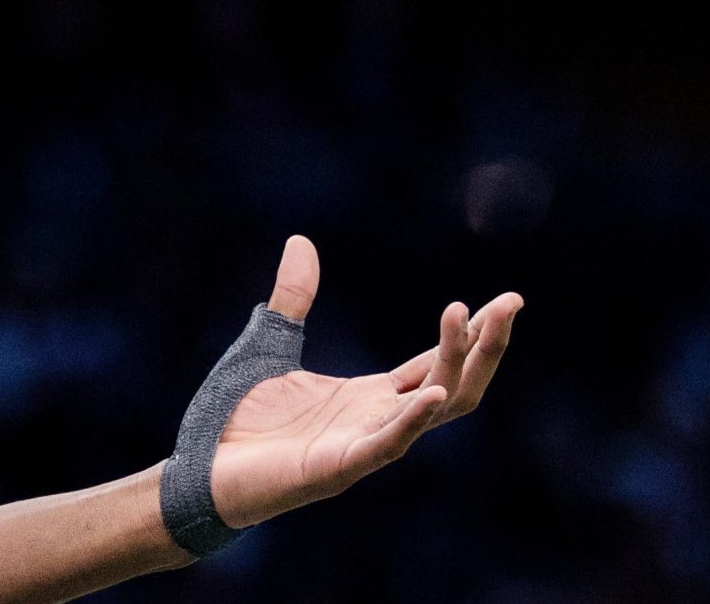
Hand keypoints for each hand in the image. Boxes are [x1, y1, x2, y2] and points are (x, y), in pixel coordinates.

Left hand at [208, 235, 521, 528]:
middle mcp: (376, 420)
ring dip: (457, 364)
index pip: (436, 361)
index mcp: (368, 396)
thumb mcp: (268, 344)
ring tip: (470, 320)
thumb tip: (300, 240)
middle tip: (511, 303)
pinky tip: (435, 389)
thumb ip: (292, 298)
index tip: (506, 301)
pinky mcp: (339, 467)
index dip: (471, 333)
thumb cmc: (234, 418)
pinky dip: (414, 418)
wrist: (198, 469)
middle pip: (453, 382)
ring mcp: (363, 445)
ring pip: (434, 409)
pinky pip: (388, 444)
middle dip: (485, 345)